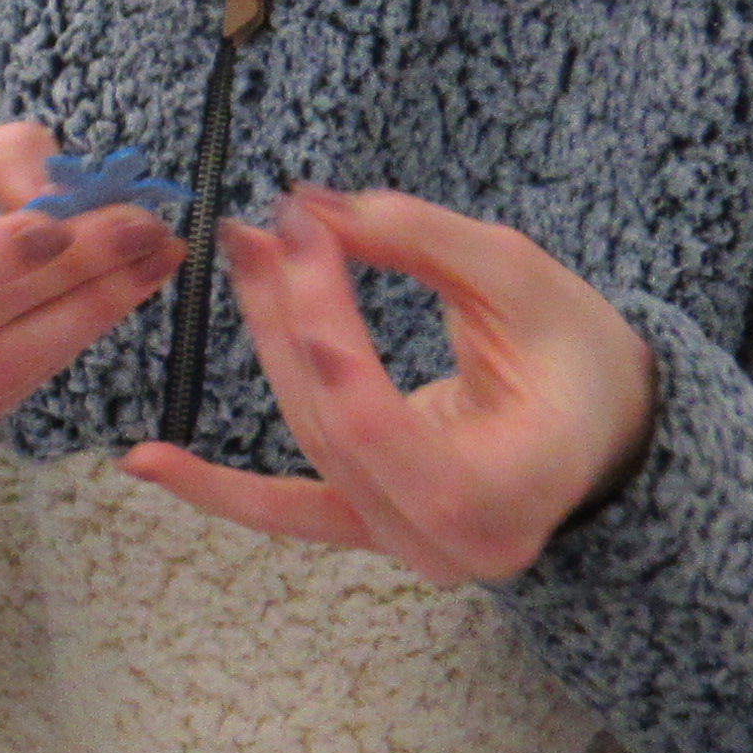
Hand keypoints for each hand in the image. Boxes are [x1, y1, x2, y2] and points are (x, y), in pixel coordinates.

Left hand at [121, 185, 656, 582]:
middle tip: (259, 227)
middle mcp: (451, 544)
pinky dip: (218, 487)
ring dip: (268, 344)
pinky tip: (147, 461)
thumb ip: (421, 244)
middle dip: (289, 317)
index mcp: (507, 492)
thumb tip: (316, 205)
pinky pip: (289, 511)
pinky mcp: (372, 530)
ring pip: (311, 439)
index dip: (324, 332)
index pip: (378, 420)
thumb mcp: (519, 282)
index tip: (298, 238)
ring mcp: (406, 547)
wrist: (605, 430)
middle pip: (333, 423)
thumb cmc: (579, 354)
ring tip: (244, 254)